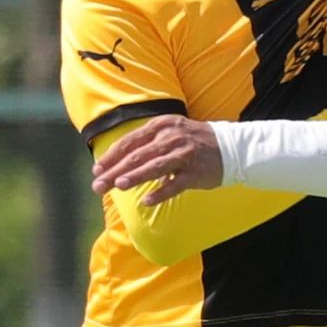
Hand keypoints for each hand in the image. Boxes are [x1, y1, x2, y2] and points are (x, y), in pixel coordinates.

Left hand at [90, 115, 222, 204]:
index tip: (97, 170)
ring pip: (154, 167)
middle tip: (98, 185)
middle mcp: (171, 137)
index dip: (111, 157)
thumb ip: (147, 144)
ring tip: (118, 186)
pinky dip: (160, 193)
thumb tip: (120, 163)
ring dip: (134, 177)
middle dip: (115, 171)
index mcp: (161, 126)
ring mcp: (184, 154)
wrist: (230, 148)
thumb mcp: (169, 133)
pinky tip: (146, 201)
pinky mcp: (195, 172)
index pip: (130, 142)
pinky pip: (175, 184)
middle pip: (137, 155)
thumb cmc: (194, 142)